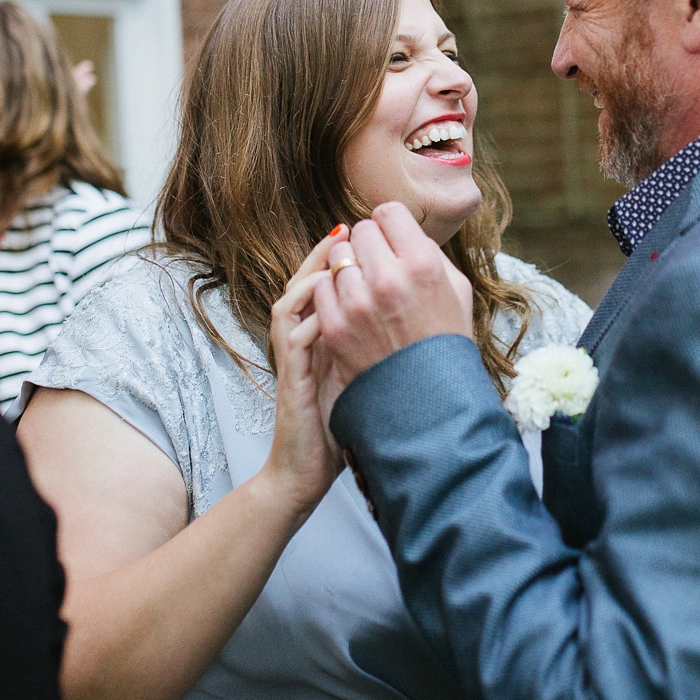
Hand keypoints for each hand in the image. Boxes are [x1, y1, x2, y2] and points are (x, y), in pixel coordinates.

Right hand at [268, 234, 346, 518]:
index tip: (372, 232)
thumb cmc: (343, 422)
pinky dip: (309, 314)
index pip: (327, 283)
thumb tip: (409, 312)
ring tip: (337, 253)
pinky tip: (329, 300)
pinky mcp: (291, 376)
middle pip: (306, 280)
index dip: (345, 255)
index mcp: (321, 335)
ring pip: (292, 299)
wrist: (309, 472)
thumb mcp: (362, 371)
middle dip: (329, 252)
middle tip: (350, 227)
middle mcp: (303, 340)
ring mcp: (293, 356)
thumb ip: (372, 340)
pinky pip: (292, 335)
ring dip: (314, 274)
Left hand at [313, 201, 473, 398]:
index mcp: (422, 264)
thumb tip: (403, 230)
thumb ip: (430, 253)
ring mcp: (357, 303)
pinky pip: (320, 287)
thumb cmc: (444, 342)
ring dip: (349, 269)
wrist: (426, 402)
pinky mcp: (335, 326)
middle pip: (360, 231)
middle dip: (369, 246)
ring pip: (337, 258)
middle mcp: (388, 278)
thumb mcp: (457, 291)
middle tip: (378, 267)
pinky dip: (332, 293)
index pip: (388, 212)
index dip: (390, 225)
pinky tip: (350, 308)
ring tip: (365, 291)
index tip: (391, 240)